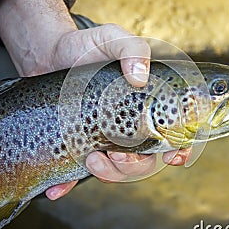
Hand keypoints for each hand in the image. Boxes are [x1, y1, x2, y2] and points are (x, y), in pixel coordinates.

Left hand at [0, 0, 191, 200]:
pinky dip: (67, 185)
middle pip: (144, 161)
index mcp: (144, 106)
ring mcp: (101, 138)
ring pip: (116, 171)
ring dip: (108, 174)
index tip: (173, 156)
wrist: (48, 53)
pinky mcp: (75, 145)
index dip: (179, 150)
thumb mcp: (113, 39)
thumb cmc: (87, 46)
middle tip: (117, 155)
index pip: (172, 134)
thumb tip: (140, 77)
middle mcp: (127, 127)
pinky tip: (56, 190)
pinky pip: (73, 173)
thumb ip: (132, 49)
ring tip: (91, 158)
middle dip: (135, 167)